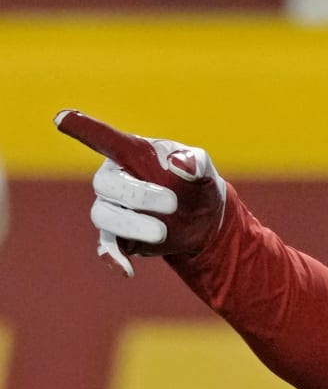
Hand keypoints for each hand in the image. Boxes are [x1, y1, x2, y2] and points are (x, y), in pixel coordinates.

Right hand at [54, 110, 226, 277]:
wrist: (204, 218)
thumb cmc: (196, 182)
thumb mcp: (203, 169)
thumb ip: (196, 162)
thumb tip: (181, 165)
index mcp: (131, 153)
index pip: (103, 138)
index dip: (82, 127)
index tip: (62, 118)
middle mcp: (114, 178)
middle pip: (106, 184)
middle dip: (138, 195)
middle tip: (173, 203)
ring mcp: (113, 208)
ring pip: (104, 215)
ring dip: (132, 225)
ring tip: (163, 233)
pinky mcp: (119, 236)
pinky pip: (106, 246)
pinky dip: (113, 258)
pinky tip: (125, 270)